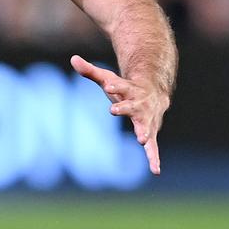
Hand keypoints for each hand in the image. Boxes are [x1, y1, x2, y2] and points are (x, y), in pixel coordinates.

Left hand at [72, 55, 168, 174]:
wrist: (155, 94)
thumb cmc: (126, 88)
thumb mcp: (109, 79)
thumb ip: (90, 71)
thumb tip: (73, 58)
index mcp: (130, 90)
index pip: (121, 86)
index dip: (115, 87)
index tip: (108, 86)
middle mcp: (140, 105)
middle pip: (132, 106)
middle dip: (125, 108)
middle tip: (114, 110)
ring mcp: (146, 119)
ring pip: (145, 125)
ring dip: (144, 132)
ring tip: (142, 140)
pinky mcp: (150, 132)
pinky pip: (153, 147)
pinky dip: (154, 157)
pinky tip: (156, 170)